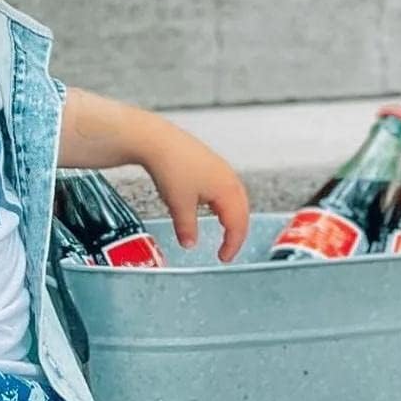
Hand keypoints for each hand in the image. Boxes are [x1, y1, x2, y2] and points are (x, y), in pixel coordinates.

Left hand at [140, 121, 249, 262]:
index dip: (232, 244)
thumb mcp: (179, 205)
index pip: (237, 224)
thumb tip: (190, 244)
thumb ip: (187, 228)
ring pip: (236, 199)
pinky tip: (215, 209)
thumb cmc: (172, 168)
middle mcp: (229, 178)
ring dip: (233, 218)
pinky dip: (226, 205)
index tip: (223, 258)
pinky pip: (226, 190)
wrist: (158, 141)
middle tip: (228, 250)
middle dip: (237, 233)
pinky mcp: (211, 165)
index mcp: (227, 190)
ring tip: (226, 233)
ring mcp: (221, 170)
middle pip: (242, 212)